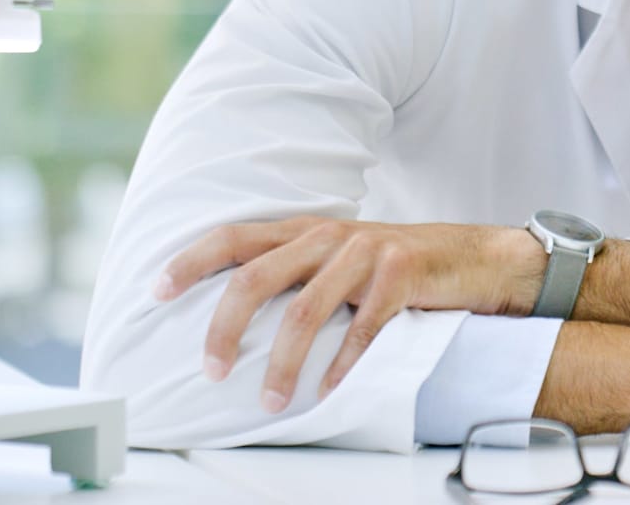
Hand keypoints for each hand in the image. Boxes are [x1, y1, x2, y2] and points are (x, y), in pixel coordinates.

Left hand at [153, 217, 545, 410]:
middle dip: (225, 326)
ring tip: (270, 400)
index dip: (191, 261)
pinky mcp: (400, 275)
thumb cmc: (397, 269)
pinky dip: (341, 364)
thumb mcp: (340, 259)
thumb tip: (235, 311)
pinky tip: (328, 390)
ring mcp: (366, 252)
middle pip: (256, 276)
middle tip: (210, 369)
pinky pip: (362, 328)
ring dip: (282, 362)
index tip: (155, 292)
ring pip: (304, 310)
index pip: (234, 236)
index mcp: (306, 230)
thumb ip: (296, 272)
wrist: (474, 258)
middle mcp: (330, 235)